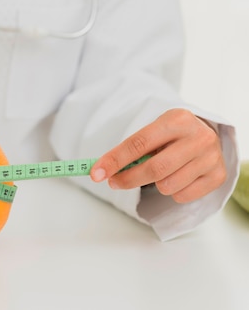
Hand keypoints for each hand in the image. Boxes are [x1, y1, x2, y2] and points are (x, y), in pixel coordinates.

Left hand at [90, 108, 226, 202]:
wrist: (204, 136)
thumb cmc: (171, 136)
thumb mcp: (154, 131)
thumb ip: (132, 148)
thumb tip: (102, 169)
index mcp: (177, 119)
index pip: (139, 143)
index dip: (115, 160)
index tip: (96, 173)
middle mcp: (199, 137)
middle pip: (154, 168)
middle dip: (128, 179)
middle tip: (113, 182)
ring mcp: (211, 157)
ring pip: (168, 186)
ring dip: (154, 185)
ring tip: (159, 173)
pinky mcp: (218, 176)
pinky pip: (183, 196)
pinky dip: (173, 192)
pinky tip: (177, 178)